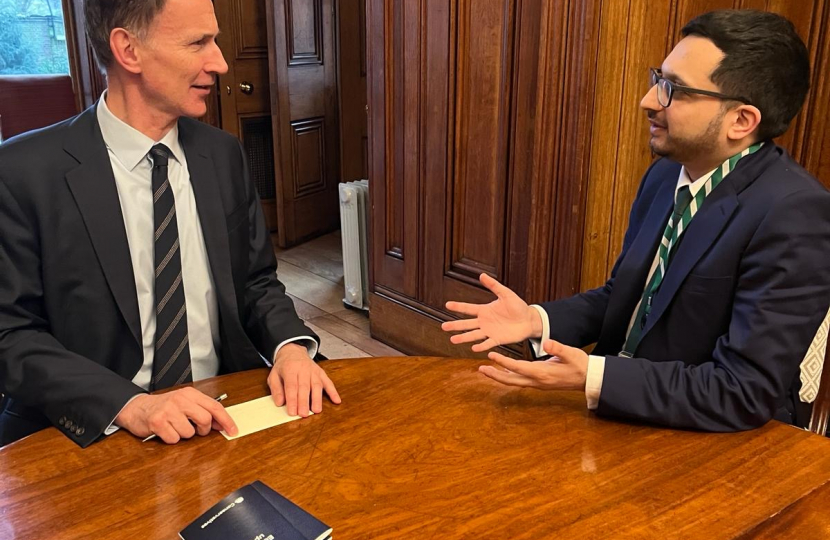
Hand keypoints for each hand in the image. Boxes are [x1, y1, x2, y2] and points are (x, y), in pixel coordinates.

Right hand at [115, 387, 237, 443]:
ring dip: (184, 435)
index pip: (215, 407)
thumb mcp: (185, 403)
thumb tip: (221, 424)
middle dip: (202, 430)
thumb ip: (203, 411)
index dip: (226, 420)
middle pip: (205, 420)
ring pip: (190, 432)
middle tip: (195, 429)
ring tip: (175, 427)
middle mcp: (180, 399)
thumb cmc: (164, 407)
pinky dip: (171, 439)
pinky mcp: (157, 422)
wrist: (136, 408)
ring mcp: (168, 410)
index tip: (233, 430)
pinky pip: (174, 439)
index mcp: (190, 394)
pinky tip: (165, 431)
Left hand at [268, 343, 340, 416]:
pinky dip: (333, 392)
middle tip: (303, 414)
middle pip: (304, 387)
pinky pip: (328, 382)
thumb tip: (279, 403)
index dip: (292, 400)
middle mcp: (303, 369)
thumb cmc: (283, 367)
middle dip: (304, 401)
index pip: (291, 386)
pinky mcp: (321, 373)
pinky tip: (336, 400)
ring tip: (317, 410)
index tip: (292, 412)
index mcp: (290, 369)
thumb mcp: (273, 375)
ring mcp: (314, 371)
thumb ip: (276, 389)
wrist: (293, 352)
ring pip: (316, 385)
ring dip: (317, 399)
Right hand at [442, 273, 542, 351]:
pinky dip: (481, 346)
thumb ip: (494, 285)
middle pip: (467, 324)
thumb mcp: (506, 294)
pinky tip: (474, 348)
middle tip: (444, 327)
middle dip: (455, 325)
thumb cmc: (518, 306)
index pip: (468, 308)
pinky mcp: (497, 339)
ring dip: (463, 337)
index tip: (447, 305)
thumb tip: (482, 275)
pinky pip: (488, 343)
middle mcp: (484, 322)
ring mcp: (490, 331)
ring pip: (473, 335)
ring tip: (453, 340)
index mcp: (485, 310)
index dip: (458, 307)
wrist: (529, 320)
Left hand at [479, 339, 587, 390]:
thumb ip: (559, 348)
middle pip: (511, 380)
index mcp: (543, 373)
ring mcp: (538, 383)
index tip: (491, 355)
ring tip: (486, 370)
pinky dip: (509, 375)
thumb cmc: (581, 365)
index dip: (503, 362)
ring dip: (500, 376)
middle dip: (495, 375)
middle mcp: (538, 381)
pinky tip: (504, 370)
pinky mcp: (540, 382)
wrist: (589, 379)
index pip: (518, 368)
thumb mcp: (571, 354)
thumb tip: (547, 342)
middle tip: (481, 369)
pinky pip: (520, 380)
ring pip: (514, 381)